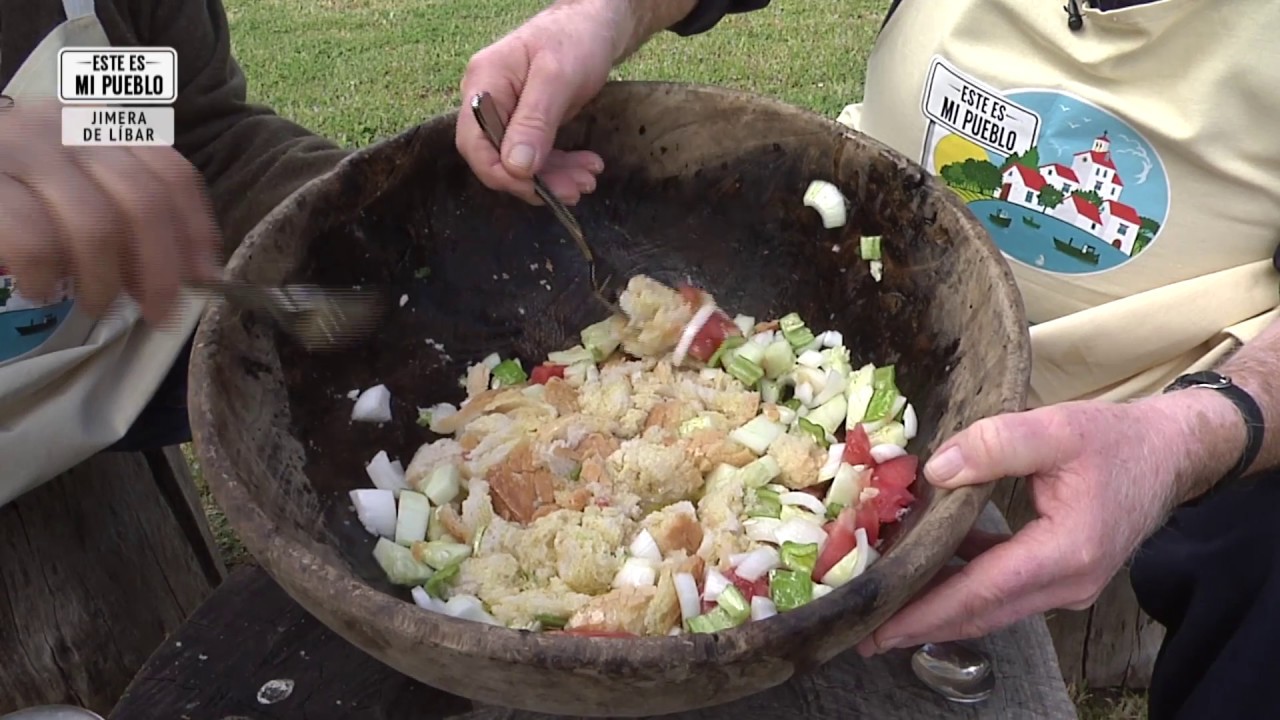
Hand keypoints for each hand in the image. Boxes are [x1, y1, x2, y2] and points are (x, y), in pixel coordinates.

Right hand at [0, 100, 220, 323]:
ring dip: (105, 279)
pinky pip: (34, 237)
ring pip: (95, 223)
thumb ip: (125, 209)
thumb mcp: (73, 187)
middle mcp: (62, 125)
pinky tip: (40, 287)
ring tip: (93, 303)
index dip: (194, 232)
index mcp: (96, 123)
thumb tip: (194, 271)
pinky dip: (47, 274)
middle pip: (142, 202)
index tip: (204, 280)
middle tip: (156, 313)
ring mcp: (16, 148)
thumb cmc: (13, 194)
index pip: (170, 173)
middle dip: (159, 269)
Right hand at [455, 1, 621, 205]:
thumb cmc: (574, 38)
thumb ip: (535, 121)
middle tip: (576, 189)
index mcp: (484, 84)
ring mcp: (506, 113)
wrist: (594, 25)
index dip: (500, 173)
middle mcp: (487, 101)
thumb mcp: (557, 77)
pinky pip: (535, 155)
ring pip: (519, 162)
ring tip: (588, 180)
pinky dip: (560, 166)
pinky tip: (586, 166)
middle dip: (536, 180)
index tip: (537, 188)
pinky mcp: (526, 123)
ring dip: (553, 177)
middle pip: (496, 157)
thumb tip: (515, 167)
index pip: (474, 143)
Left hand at [855, 395, 1226, 655]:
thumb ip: (995, 444)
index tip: (881, 626)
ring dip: (941, 609)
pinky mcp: (1062, 575)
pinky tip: (930, 569)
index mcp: (1067, 552)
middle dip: (923, 624)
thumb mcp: (1057, 427)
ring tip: (887, 610)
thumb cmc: (1115, 440)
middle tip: (865, 632)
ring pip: (992, 606)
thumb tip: (936, 471)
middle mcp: (1068, 582)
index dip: (929, 610)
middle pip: (982, 611)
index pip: (983, 591)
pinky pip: (1004, 590)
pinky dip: (965, 586)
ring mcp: (1067, 585)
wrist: (1169, 454)